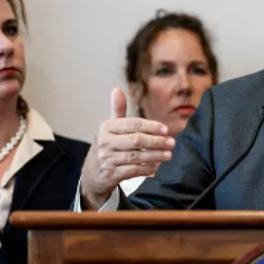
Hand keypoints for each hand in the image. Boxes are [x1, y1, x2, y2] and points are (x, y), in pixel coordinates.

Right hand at [80, 88, 174, 208]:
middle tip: (172, 142)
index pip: (133, 124)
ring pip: (136, 157)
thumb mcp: (109, 127)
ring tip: (168, 154)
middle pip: (136, 140)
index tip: (166, 129)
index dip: (151, 126)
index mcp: (106, 127)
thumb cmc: (106, 146)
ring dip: (155, 156)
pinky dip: (147, 169)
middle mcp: (105, 142)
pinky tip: (157, 166)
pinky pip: (133, 171)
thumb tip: (117, 89)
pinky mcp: (110, 174)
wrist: (91, 173)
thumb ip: (117, 110)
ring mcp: (107, 159)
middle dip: (157, 141)